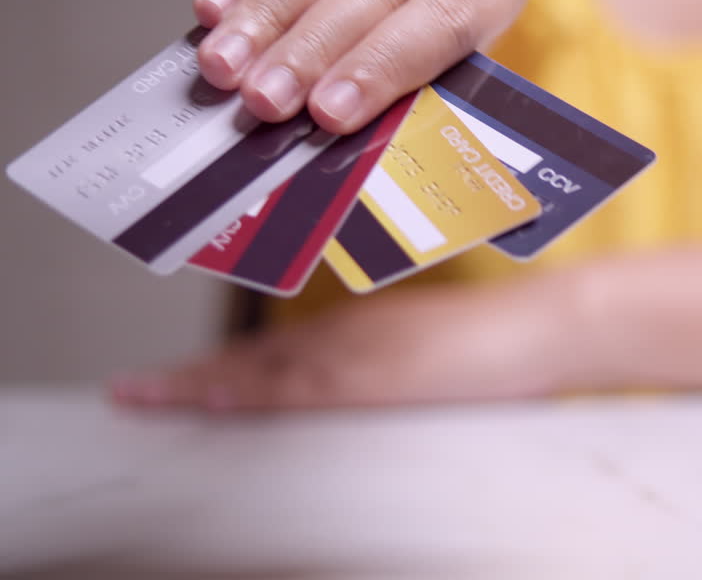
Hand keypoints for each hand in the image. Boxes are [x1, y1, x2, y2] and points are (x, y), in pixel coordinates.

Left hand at [109, 281, 570, 411]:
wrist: (544, 326)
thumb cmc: (506, 340)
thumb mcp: (441, 352)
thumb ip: (399, 362)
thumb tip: (376, 382)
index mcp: (366, 331)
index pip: (280, 355)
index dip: (224, 371)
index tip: (175, 383)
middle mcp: (352, 335)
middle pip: (259, 362)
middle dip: (195, 379)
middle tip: (134, 392)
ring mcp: (360, 350)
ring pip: (263, 372)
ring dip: (203, 385)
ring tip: (148, 397)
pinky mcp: (373, 372)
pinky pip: (292, 387)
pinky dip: (245, 391)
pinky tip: (212, 398)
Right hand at [193, 0, 532, 133]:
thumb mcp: (458, 42)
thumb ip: (412, 76)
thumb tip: (341, 125)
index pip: (444, 15)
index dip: (382, 65)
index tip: (328, 112)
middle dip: (312, 46)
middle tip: (265, 97)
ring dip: (267, 10)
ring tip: (226, 63)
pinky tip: (216, 8)